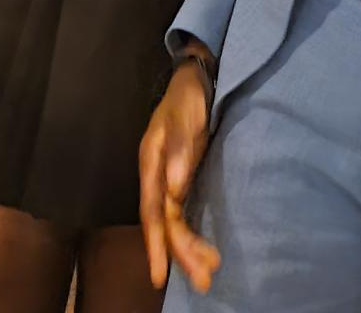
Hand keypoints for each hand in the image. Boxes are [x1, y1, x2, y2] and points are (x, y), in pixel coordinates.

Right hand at [140, 57, 219, 292]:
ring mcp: (170, 178)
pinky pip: (183, 214)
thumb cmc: (188, 97)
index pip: (152, 211)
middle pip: (165, 223)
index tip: (159, 276)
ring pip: (175, 222)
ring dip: (189, 248)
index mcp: (151, 163)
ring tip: (209, 271)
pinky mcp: (183, 177)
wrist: (195, 80)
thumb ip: (180, 150)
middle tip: (203, 280)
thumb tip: (175, 189)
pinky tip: (202, 250)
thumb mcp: (186, 117)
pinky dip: (192, 233)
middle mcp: (157, 176)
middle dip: (180, 253)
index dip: (155, 244)